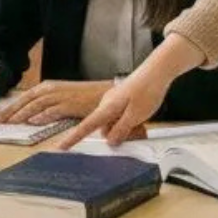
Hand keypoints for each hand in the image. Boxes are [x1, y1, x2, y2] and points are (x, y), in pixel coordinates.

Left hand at [0, 80, 111, 125]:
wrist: (103, 93)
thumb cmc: (82, 97)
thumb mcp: (60, 97)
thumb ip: (45, 104)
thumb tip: (30, 116)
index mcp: (47, 87)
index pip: (24, 97)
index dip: (11, 107)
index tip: (0, 117)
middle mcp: (51, 89)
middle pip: (27, 101)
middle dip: (12, 111)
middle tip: (0, 122)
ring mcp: (60, 96)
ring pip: (37, 105)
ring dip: (23, 114)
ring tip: (12, 123)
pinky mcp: (70, 104)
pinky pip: (54, 111)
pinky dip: (43, 116)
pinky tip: (34, 121)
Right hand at [50, 66, 167, 148]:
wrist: (157, 70)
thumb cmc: (148, 89)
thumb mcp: (136, 115)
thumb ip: (121, 130)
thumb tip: (109, 141)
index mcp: (107, 107)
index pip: (86, 126)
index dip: (73, 138)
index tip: (60, 147)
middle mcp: (107, 103)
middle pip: (105, 128)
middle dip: (118, 134)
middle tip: (137, 130)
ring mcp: (114, 101)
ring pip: (114, 123)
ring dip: (126, 128)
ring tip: (143, 121)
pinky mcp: (121, 100)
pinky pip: (120, 116)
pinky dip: (129, 120)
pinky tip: (141, 115)